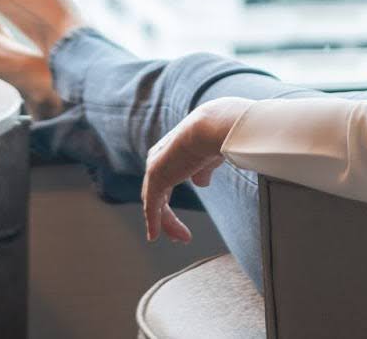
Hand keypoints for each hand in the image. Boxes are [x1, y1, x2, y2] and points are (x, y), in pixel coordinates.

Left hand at [141, 98, 251, 242]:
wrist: (212, 128)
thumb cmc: (215, 137)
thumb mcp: (209, 158)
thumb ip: (202, 171)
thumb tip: (200, 183)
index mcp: (169, 154)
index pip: (163, 185)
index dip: (167, 206)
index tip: (178, 225)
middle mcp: (157, 159)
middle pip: (156, 196)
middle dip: (166, 218)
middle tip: (179, 237)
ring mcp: (155, 168)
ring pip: (154, 204)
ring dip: (166, 223)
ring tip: (181, 239)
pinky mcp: (156, 176)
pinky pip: (152, 205)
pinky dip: (153, 222)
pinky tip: (155, 236)